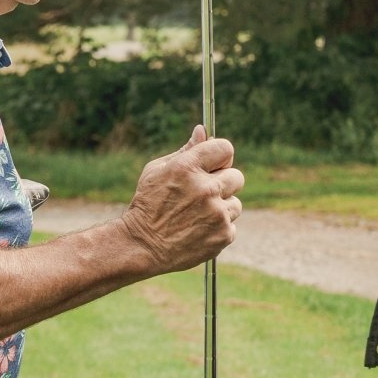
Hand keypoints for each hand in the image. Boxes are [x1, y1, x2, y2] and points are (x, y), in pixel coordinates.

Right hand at [119, 125, 242, 274]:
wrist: (141, 246)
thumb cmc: (147, 205)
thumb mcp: (157, 171)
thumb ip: (184, 151)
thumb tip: (202, 130)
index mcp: (187, 167)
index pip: (225, 149)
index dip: (220, 157)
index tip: (214, 165)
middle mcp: (205, 188)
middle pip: (237, 176)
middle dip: (223, 184)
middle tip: (204, 194)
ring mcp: (216, 213)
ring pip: (235, 203)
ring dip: (221, 208)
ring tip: (197, 217)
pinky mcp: (223, 234)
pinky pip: (232, 225)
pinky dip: (218, 229)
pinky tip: (198, 231)